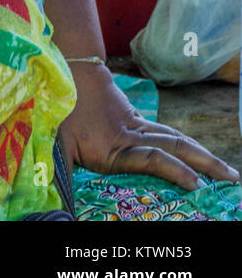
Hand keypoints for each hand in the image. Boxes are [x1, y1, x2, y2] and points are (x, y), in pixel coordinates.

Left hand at [57, 62, 239, 190]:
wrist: (69, 71)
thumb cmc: (59, 110)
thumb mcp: (54, 144)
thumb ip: (58, 174)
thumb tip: (59, 206)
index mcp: (113, 148)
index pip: (152, 160)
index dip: (175, 172)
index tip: (196, 184)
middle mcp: (131, 136)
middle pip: (176, 148)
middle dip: (205, 164)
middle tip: (231, 179)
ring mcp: (137, 125)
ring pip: (176, 138)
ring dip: (202, 154)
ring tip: (225, 170)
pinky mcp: (138, 118)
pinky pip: (168, 132)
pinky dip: (186, 144)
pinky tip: (198, 154)